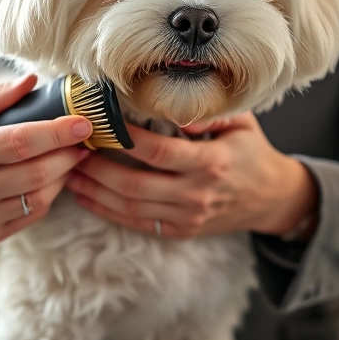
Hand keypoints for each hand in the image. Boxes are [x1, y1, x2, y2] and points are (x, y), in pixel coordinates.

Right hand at [0, 75, 93, 244]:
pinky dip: (49, 194)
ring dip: (63, 174)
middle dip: (67, 154)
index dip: (56, 133)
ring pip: (39, 197)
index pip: (19, 143)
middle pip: (35, 173)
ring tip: (69, 156)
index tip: (83, 123)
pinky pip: (33, 214)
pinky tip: (51, 177)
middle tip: (82, 140)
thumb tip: (32, 80)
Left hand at [65, 113, 318, 239]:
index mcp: (211, 163)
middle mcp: (196, 194)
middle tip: (72, 150)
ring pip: (130, 207)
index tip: (101, 123)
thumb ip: (208, 113)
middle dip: (98, 168)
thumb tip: (174, 108)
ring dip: (94, 191)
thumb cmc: (251, 151)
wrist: (271, 198)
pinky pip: (136, 223)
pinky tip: (86, 196)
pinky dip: (107, 211)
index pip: (158, 152)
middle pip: (135, 185)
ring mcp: (187, 217)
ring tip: (68, 172)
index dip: (126, 140)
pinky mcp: (180, 231)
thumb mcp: (240, 122)